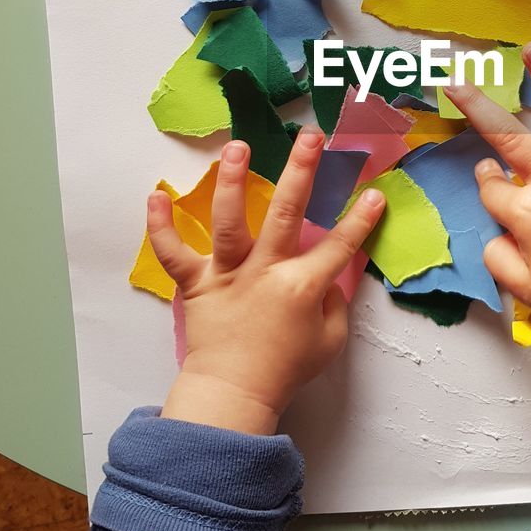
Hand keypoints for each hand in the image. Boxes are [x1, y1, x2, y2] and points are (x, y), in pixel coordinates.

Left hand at [147, 128, 384, 434]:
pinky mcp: (196, 285)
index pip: (339, 246)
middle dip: (301, 171)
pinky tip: (156, 196)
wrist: (234, 394)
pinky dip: (160, 227)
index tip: (374, 193)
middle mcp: (265, 272)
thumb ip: (334, 303)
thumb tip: (329, 276)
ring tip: (237, 147)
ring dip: (233, 182)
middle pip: (286, 213)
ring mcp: (227, 275)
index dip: (360, 220)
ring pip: (229, 222)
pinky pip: (173, 254)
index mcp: (301, 287)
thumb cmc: (285, 370)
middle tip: (310, 136)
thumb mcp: (329, 341)